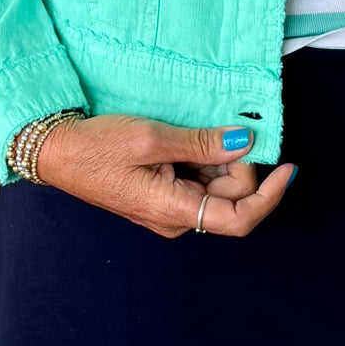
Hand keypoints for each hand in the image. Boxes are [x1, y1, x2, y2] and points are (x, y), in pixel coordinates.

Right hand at [33, 112, 295, 239]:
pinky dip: (205, 158)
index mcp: (174, 211)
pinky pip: (199, 181)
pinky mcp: (163, 195)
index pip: (239, 219)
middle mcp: (176, 218)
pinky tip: (192, 137)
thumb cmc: (97, 146)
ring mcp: (169, 209)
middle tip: (218, 126)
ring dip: (220, 158)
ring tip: (196, 129)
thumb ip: (202, 143)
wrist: (57, 151)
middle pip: (231, 197)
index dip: (270, 196)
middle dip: (237, 163)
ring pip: (217, 187)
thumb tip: (244, 143)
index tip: (287, 166)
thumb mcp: (152, 137)